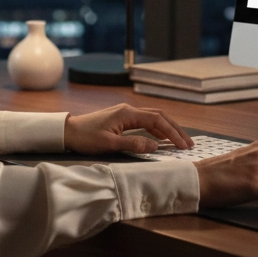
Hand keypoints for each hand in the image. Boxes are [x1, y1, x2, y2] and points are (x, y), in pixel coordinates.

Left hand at [64, 104, 194, 154]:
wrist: (68, 131)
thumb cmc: (86, 138)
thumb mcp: (109, 145)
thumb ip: (133, 145)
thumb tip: (156, 146)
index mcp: (127, 113)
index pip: (157, 121)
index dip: (172, 133)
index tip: (183, 145)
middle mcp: (129, 110)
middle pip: (159, 116)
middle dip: (175, 129)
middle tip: (188, 143)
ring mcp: (126, 113)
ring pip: (153, 117)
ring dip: (168, 128)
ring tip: (179, 141)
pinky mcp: (122, 118)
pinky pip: (145, 121)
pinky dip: (157, 129)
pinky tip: (161, 138)